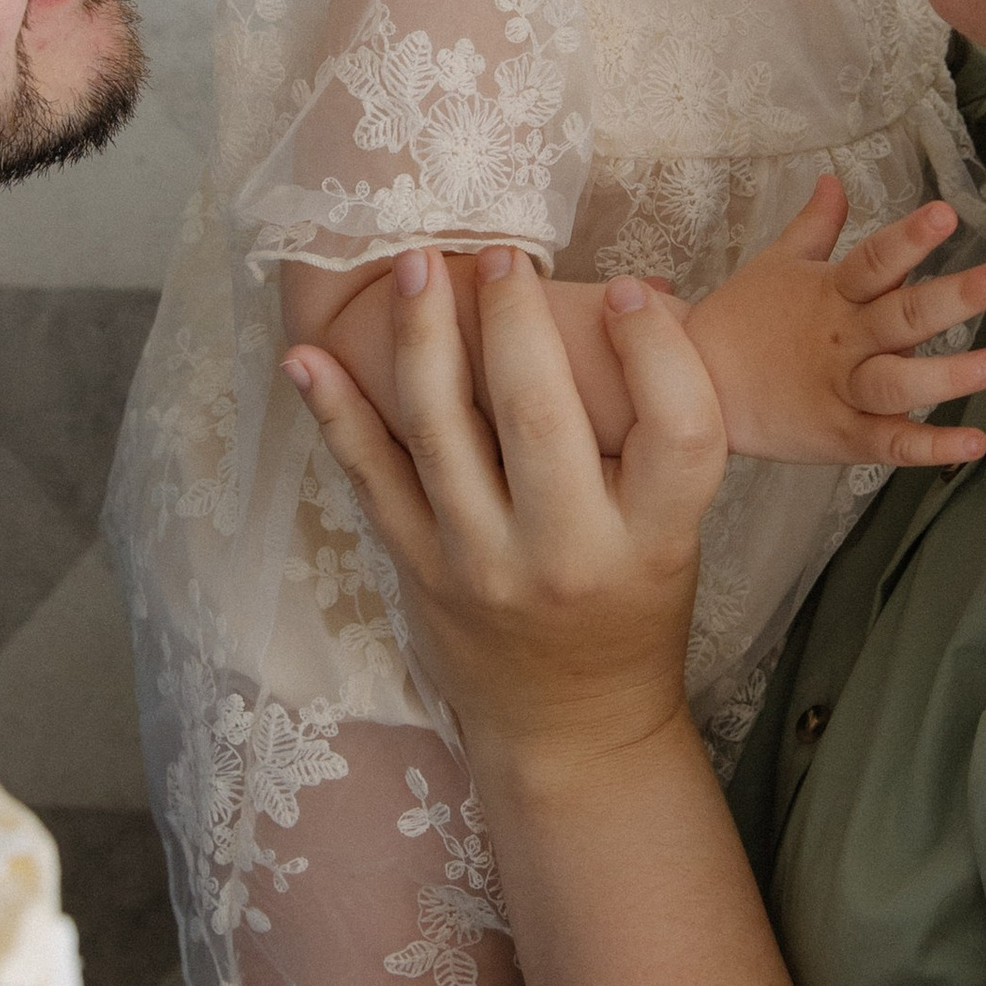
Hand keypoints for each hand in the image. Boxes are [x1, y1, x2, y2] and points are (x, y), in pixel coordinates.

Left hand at [283, 244, 724, 780]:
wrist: (572, 729)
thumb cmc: (632, 610)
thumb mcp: (675, 535)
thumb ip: (658, 440)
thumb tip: (640, 303)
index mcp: (654, 540)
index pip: (679, 430)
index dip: (658, 350)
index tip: (630, 291)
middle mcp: (566, 554)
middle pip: (539, 415)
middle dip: (514, 320)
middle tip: (501, 255)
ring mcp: (481, 564)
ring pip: (441, 432)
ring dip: (423, 336)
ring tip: (417, 264)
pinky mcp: (418, 571)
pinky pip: (370, 479)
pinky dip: (335, 413)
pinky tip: (306, 356)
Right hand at [684, 177, 985, 467]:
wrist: (692, 387)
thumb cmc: (741, 320)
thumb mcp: (776, 265)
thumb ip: (816, 226)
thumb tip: (834, 179)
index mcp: (830, 294)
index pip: (874, 259)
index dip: (909, 238)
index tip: (947, 214)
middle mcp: (841, 340)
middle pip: (902, 316)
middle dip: (955, 297)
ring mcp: (841, 390)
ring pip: (898, 382)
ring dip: (949, 376)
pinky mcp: (841, 437)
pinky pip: (889, 442)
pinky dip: (930, 447)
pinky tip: (973, 442)